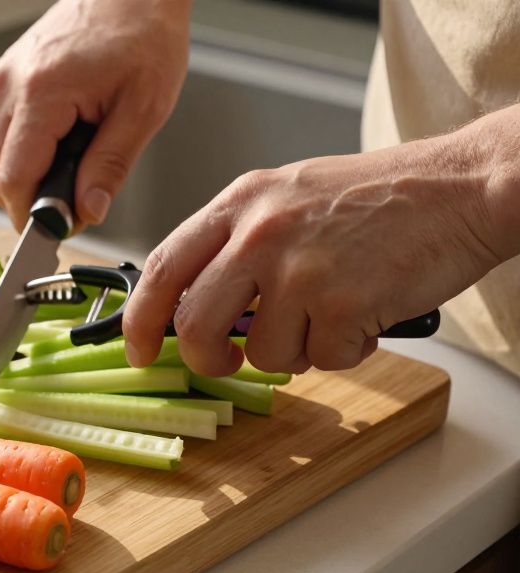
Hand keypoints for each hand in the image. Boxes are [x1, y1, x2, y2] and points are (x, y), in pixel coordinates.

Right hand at [0, 0, 190, 230]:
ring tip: (77, 155)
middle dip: (32, 200)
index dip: (32, 216)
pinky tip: (63, 134)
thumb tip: (86, 211)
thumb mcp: (143, 108)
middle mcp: (8, 87)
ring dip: (31, 174)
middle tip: (76, 199)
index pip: (13, 180)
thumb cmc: (142, 35)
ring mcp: (0, 82)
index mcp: (41, 94)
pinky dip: (28, 150)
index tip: (59, 230)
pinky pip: (2, 135)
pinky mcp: (2, 81)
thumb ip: (110, 166)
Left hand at [122, 115, 519, 375]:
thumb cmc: (379, 196)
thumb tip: (193, 302)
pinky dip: (345, 350)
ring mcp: (299, 270)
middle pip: (195, 325)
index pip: (162, 269)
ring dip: (297, 351)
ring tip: (330, 313)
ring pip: (264, 353)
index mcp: (239, 204)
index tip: (136, 348)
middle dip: (208, 359)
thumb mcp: (287, 197)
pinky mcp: (341, 303)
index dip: (139, 319)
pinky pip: (323, 359)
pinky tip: (366, 312)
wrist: (461, 186)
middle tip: (228, 361)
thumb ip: (236, 243)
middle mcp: (259, 234)